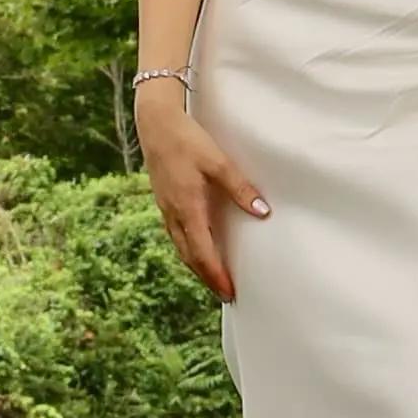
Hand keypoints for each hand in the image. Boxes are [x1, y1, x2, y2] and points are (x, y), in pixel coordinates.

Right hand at [135, 85, 267, 301]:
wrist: (155, 123)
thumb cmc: (187, 140)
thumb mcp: (218, 162)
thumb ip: (240, 188)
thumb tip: (262, 211)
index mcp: (188, 208)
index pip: (203, 253)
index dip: (216, 276)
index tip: (230, 292)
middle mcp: (174, 214)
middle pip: (190, 257)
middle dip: (207, 278)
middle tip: (226, 293)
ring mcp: (166, 208)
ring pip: (181, 247)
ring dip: (197, 265)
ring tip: (214, 277)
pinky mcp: (164, 201)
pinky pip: (176, 234)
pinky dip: (189, 248)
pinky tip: (199, 246)